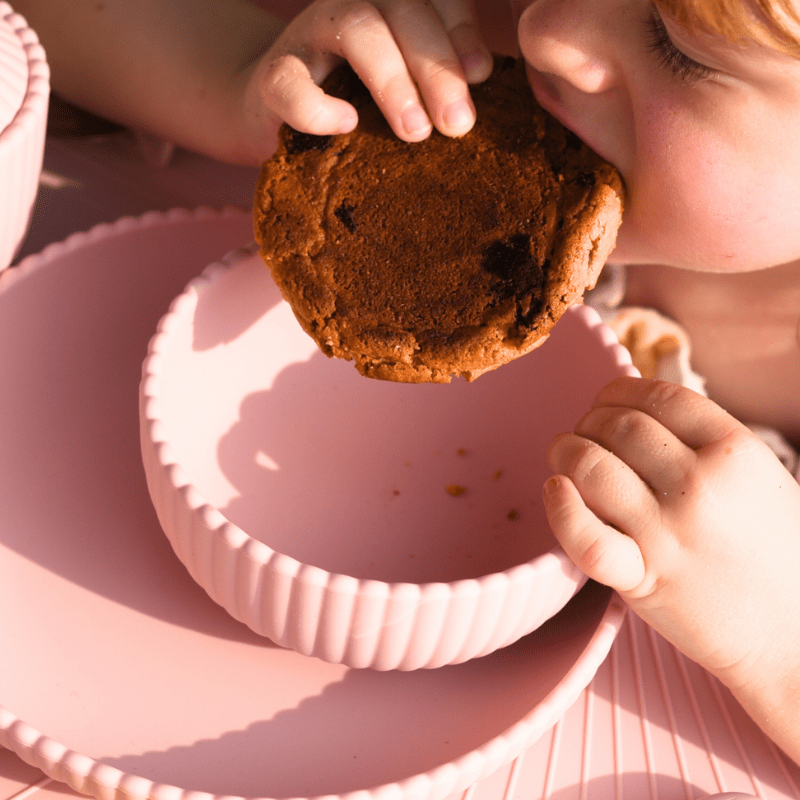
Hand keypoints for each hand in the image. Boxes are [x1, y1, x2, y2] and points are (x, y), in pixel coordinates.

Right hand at [244, 0, 492, 143]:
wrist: (277, 110)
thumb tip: (476, 103)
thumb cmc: (355, 100)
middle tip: (459, 123)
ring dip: (392, 80)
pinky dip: (317, 106)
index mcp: (391, 5)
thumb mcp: (403, 86)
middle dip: (436, 65)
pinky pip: (288, 81)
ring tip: (417, 132)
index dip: (460, 31)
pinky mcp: (271, 76)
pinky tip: (347, 125)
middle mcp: (352, 6)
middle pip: (402, 10)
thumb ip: (435, 84)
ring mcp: (309, 35)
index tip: (481, 75)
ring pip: (356, 29)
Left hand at [543, 377, 799, 698]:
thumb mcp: (760, 477)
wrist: (795, 633)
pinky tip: (555, 490)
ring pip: (591, 466)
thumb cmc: (776, 551)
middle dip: (588, 420)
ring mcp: (668, 532)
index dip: (618, 391)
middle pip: (618, 426)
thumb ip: (706, 441)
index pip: (658, 396)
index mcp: (735, 450)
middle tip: (582, 433)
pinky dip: (561, 508)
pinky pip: (585, 536)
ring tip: (562, 455)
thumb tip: (639, 406)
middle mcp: (700, 484)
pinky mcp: (643, 578)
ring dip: (565, 452)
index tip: (605, 402)